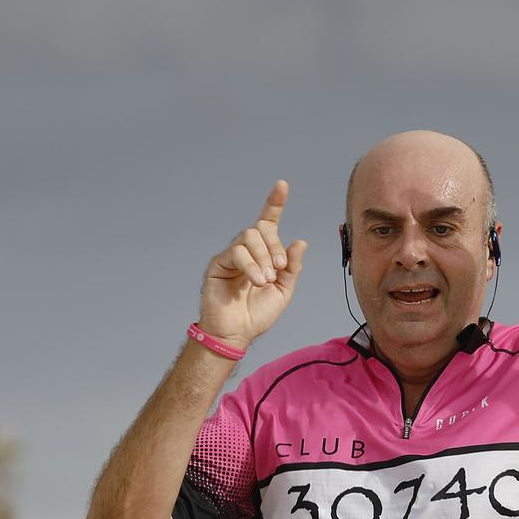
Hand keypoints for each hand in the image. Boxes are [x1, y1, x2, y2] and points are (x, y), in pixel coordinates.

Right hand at [201, 181, 308, 350]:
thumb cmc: (257, 313)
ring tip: (266, 279)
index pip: (268, 222)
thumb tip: (300, 242)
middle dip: (275, 245)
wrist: (237, 333)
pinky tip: (256, 281)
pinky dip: (251, 265)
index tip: (281, 185)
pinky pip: (236, 252)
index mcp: (263, 254)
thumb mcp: (284, 290)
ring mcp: (231, 255)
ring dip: (263, 257)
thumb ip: (292, 267)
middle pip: (261, 228)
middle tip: (279, 268)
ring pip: (249, 237)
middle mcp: (247, 250)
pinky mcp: (218, 264)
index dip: (274, 203)